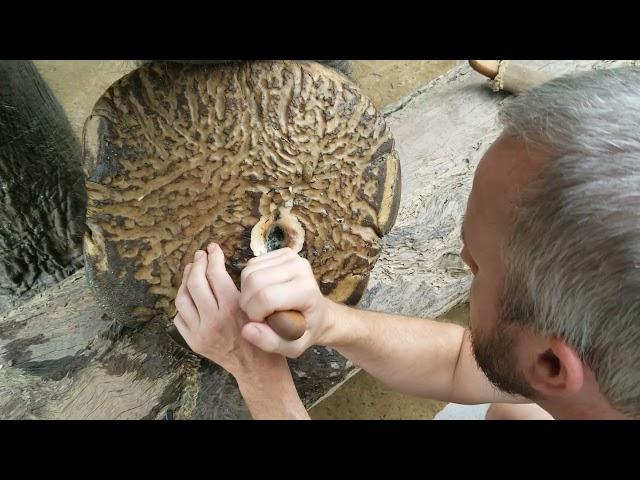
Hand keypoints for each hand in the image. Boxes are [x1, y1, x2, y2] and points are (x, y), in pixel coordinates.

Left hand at [173, 243, 287, 378]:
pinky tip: (189, 294)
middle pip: (195, 282)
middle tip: (200, 255)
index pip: (215, 273)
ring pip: (182, 298)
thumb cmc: (266, 336)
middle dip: (196, 263)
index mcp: (233, 309)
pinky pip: (179, 317)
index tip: (214, 248)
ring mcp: (200, 333)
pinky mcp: (194, 342)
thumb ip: (243, 290)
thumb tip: (226, 266)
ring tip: (191, 270)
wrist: (258, 369)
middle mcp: (213, 320)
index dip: (213, 257)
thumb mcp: (260, 308)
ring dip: (185, 280)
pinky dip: (182, 303)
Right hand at [239, 248, 335, 357]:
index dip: (255, 314)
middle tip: (259, 316)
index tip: (262, 324)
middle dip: (248, 303)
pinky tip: (262, 292)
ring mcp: (291, 256)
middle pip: (254, 281)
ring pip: (248, 271)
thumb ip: (270, 342)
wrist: (319, 314)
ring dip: (247, 293)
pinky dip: (249, 282)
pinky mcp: (282, 253)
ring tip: (261, 306)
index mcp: (306, 290)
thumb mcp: (292, 347)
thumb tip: (246, 329)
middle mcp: (300, 267)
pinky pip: (251, 265)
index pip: (265, 297)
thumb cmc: (306, 331)